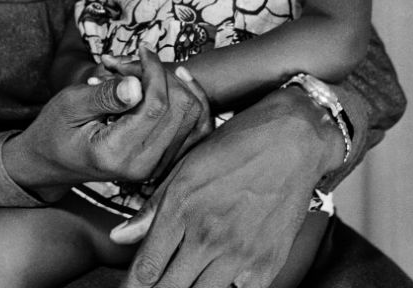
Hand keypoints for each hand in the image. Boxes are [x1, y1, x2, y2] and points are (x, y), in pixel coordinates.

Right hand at [3, 49, 211, 201]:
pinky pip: (197, 128)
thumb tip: (137, 85)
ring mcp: (157, 166)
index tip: (142, 49)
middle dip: (162, 76)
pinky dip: (193, 100)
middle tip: (136, 63)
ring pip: (193, 116)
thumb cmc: (56, 129)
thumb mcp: (70, 105)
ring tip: (148, 73)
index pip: (156, 106)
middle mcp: (144, 166)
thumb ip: (104, 95)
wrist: (52, 161)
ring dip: (176, 85)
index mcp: (117, 154)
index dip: (154, 70)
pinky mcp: (165, 159)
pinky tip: (177, 81)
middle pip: (180, 109)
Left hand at [111, 86, 341, 287]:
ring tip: (186, 279)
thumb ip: (152, 207)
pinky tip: (218, 277)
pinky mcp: (267, 264)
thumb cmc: (236, 144)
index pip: (146, 268)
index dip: (133, 287)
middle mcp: (207, 234)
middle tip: (155, 286)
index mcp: (182, 206)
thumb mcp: (186, 165)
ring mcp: (239, 253)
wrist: (292, 139)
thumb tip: (120, 236)